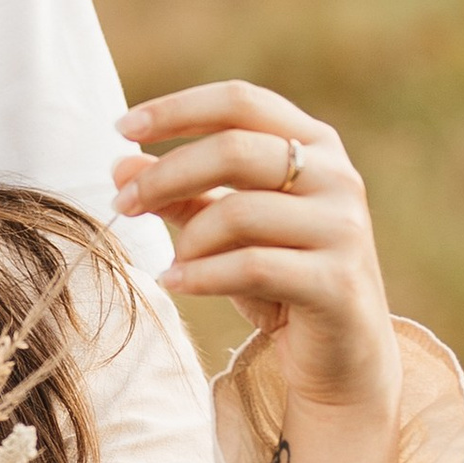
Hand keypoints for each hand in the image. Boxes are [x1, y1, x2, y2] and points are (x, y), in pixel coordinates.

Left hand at [115, 79, 403, 462]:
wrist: (343, 360)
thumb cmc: (280, 283)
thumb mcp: (226, 232)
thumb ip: (183, 195)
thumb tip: (119, 166)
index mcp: (315, 146)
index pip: (240, 102)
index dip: (178, 110)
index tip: (121, 129)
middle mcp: (337, 177)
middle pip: (234, 149)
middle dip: (165, 175)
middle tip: (123, 203)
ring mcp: (344, 228)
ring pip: (241, 210)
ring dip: (188, 236)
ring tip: (168, 260)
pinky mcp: (338, 282)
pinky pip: (252, 266)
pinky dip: (201, 274)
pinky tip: (175, 282)